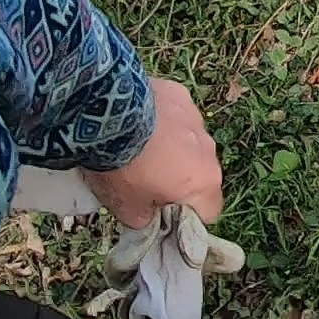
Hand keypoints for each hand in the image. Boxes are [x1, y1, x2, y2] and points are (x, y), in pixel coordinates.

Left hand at [86, 78, 223, 227]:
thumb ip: (146, 220)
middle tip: (146, 184)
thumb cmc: (123, 169)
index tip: (164, 217)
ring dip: (173, 152)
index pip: (210, 212)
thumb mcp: (127, 210)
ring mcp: (197, 120)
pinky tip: (139, 124)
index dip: (187, 220)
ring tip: (139, 151)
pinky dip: (163, 124)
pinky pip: (177, 118)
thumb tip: (148, 217)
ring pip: (190, 144)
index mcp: (205, 182)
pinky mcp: (182, 97)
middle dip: (178, 183)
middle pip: (200, 176)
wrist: (109, 118)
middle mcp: (209, 150)